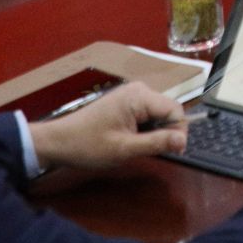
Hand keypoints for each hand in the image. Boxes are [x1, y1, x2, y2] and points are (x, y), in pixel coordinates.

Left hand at [25, 81, 187, 171]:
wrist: (58, 142)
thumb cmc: (89, 145)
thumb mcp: (124, 149)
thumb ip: (156, 143)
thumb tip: (183, 140)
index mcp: (139, 96)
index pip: (176, 110)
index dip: (178, 132)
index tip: (173, 153)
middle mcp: (139, 90)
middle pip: (168, 110)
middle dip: (166, 132)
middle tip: (151, 152)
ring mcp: (132, 94)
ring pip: (159, 114)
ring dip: (154, 132)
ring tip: (137, 147)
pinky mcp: (126, 102)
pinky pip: (147, 114)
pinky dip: (145, 129)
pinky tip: (131, 140)